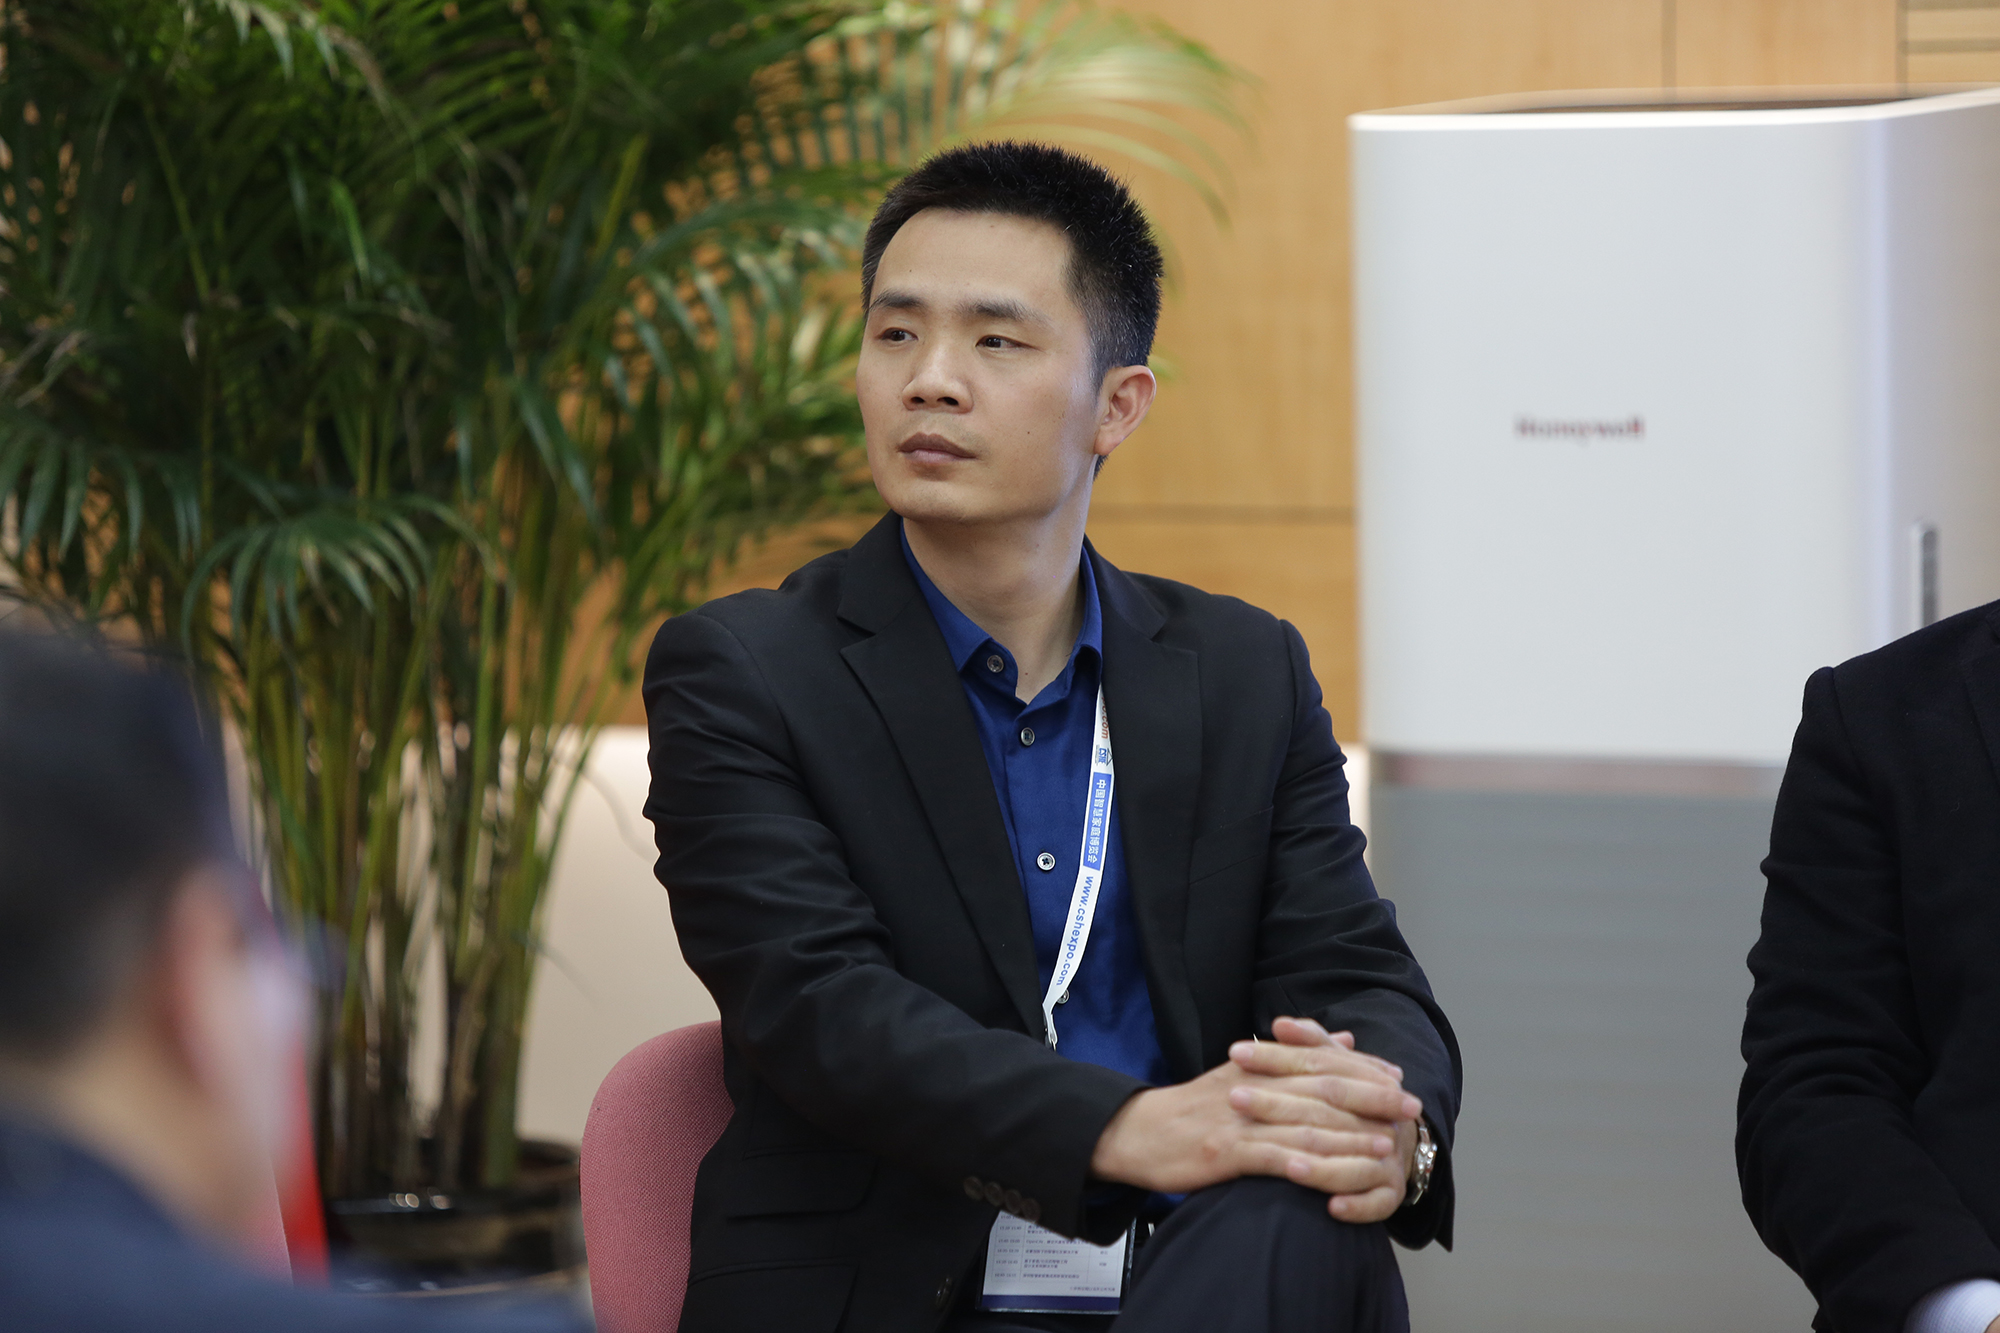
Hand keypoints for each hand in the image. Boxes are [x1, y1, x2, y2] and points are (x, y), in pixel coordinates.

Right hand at [1088, 1016, 1420, 1212]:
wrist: (1136, 1131)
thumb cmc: (1192, 1108)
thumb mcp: (1242, 1072)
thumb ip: (1295, 1056)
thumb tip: (1347, 1040)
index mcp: (1258, 1066)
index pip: (1320, 1062)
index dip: (1362, 1071)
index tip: (1398, 1079)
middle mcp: (1253, 1086)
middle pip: (1320, 1089)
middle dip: (1369, 1099)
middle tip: (1408, 1107)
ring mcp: (1239, 1120)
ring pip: (1303, 1125)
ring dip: (1349, 1135)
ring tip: (1384, 1144)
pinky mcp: (1224, 1152)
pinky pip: (1273, 1159)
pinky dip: (1307, 1165)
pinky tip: (1334, 1175)